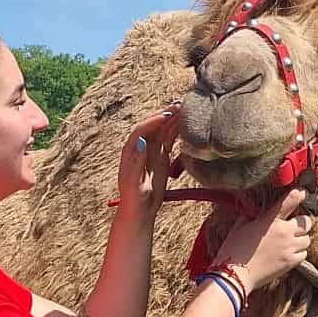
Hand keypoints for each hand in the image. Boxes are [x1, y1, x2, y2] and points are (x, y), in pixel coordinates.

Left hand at [116, 103, 181, 221]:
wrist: (139, 210)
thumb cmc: (133, 199)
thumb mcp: (133, 183)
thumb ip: (136, 163)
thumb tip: (141, 142)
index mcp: (130, 151)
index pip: (141, 131)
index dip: (153, 122)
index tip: (166, 116)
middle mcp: (140, 147)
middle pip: (153, 126)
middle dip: (165, 115)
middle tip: (179, 106)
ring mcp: (151, 151)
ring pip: (162, 131)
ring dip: (173, 119)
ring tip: (185, 108)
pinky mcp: (160, 156)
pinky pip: (169, 139)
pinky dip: (177, 130)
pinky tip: (186, 123)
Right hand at [212, 190, 311, 291]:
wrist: (235, 275)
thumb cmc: (233, 250)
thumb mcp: (239, 227)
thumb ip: (249, 217)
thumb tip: (252, 213)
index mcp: (271, 220)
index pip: (290, 201)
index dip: (298, 195)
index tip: (302, 194)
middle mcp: (284, 232)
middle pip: (306, 222)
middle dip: (302, 223)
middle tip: (294, 227)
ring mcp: (289, 248)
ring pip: (307, 239)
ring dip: (301, 239)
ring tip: (291, 242)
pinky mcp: (290, 263)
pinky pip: (304, 254)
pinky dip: (299, 253)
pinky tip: (289, 254)